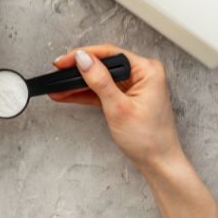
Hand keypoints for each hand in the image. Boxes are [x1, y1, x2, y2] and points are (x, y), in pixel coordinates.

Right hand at [50, 44, 181, 172]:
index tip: (65, 60)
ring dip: (79, 83)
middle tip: (58, 72)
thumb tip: (83, 59)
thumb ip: (100, 81)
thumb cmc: (149, 139)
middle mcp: (142, 74)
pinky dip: (86, 93)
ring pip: (101, 78)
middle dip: (79, 70)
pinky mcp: (127, 97)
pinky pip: (103, 90)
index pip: (110, 54)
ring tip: (58, 86)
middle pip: (104, 64)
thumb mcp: (119, 108)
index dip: (84, 55)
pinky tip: (68, 94)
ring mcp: (134, 86)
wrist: (158, 163)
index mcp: (147, 70)